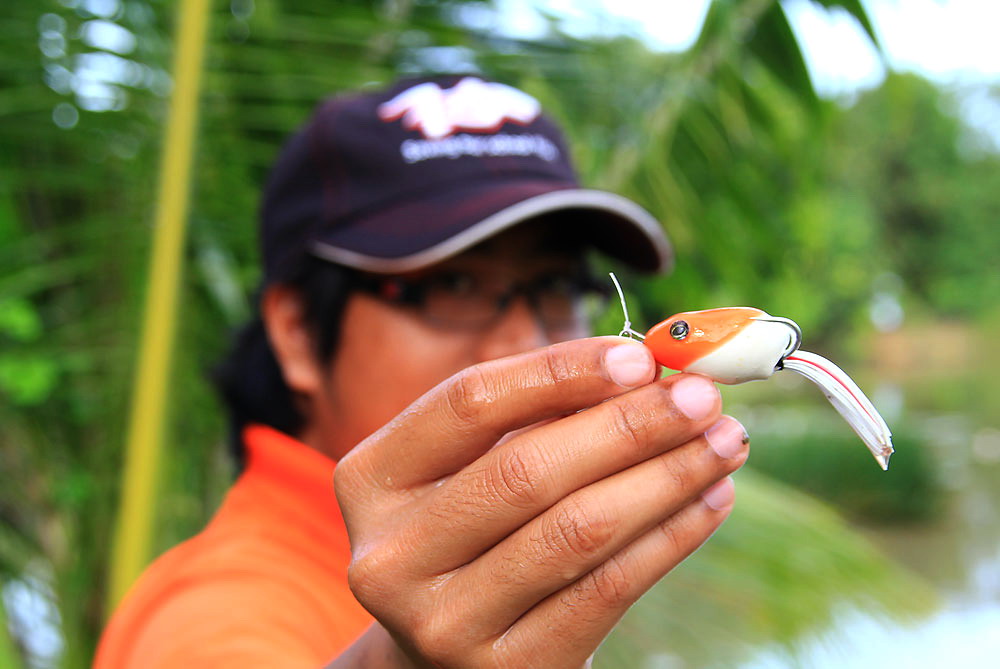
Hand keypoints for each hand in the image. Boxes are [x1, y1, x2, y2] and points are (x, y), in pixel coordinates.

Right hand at [331, 337, 747, 667]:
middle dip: (628, 425)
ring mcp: (443, 623)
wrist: (445, 651)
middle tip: (701, 395)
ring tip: (723, 440)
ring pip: (575, 531)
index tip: (639, 356)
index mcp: (370, 479)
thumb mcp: (476, 465)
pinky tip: (709, 499)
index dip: (558, 372)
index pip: (467, 405)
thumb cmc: (473, 529)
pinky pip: (606, 591)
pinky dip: (669, 537)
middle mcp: (391, 556)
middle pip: (523, 469)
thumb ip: (542, 414)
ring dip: (665, 476)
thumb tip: (649, 367)